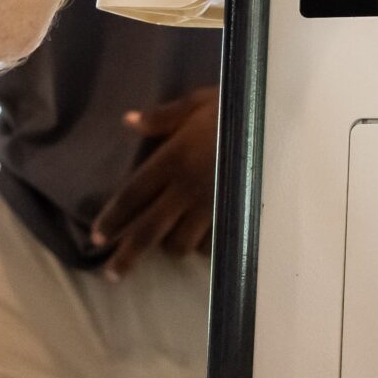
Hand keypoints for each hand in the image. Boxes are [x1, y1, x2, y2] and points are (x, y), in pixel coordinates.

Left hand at [89, 86, 217, 280]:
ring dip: (168, 247)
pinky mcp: (233, 216)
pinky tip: (199, 243)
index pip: (133, 195)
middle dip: (128, 255)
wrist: (279, 125)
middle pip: (149, 230)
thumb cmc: (236, 110)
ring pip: (180, 244)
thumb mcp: (197, 102)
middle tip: (112, 274)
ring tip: (162, 247)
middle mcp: (186, 190)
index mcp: (172, 160)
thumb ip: (162, 117)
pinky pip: (211, 243)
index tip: (97, 236)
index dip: (113, 218)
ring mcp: (211, 207)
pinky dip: (202, 246)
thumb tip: (128, 121)